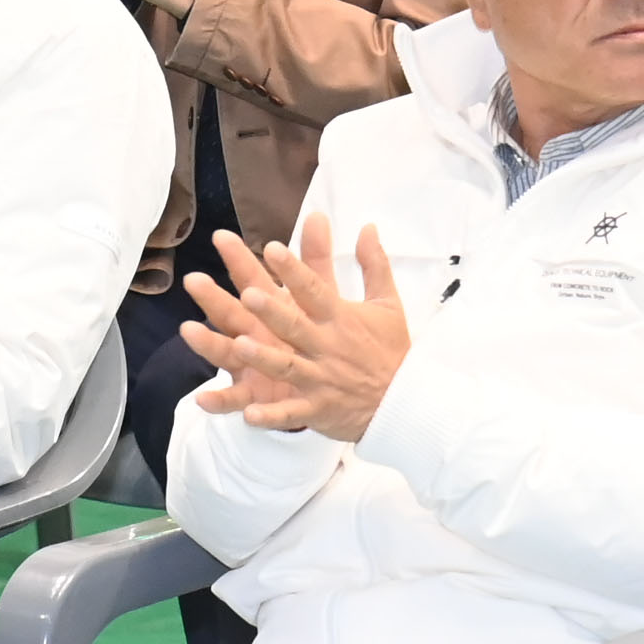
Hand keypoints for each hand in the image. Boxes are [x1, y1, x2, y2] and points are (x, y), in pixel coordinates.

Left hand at [182, 218, 410, 441]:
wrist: (404, 401)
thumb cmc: (391, 350)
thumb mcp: (388, 303)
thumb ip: (374, 264)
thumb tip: (368, 226)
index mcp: (341, 318)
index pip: (314, 290)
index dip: (293, 270)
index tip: (272, 248)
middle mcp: (327, 346)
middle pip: (295, 326)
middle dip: (272, 311)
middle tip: (247, 294)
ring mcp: (321, 379)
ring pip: (288, 366)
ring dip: (264, 358)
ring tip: (239, 345)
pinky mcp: (318, 409)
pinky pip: (292, 414)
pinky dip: (272, 417)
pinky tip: (248, 415)